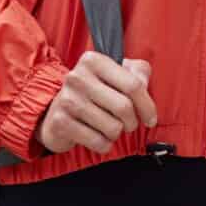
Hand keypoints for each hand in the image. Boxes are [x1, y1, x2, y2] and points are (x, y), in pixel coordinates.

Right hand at [35, 52, 157, 155]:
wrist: (55, 111)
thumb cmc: (94, 92)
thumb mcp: (116, 74)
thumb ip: (138, 73)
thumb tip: (144, 86)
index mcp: (94, 60)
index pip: (133, 84)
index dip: (147, 105)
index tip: (151, 118)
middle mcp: (78, 77)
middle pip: (124, 107)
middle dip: (132, 122)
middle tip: (129, 124)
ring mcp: (68, 99)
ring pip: (113, 127)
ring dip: (117, 133)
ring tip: (109, 127)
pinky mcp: (61, 122)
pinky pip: (98, 142)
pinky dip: (104, 144)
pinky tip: (98, 136)